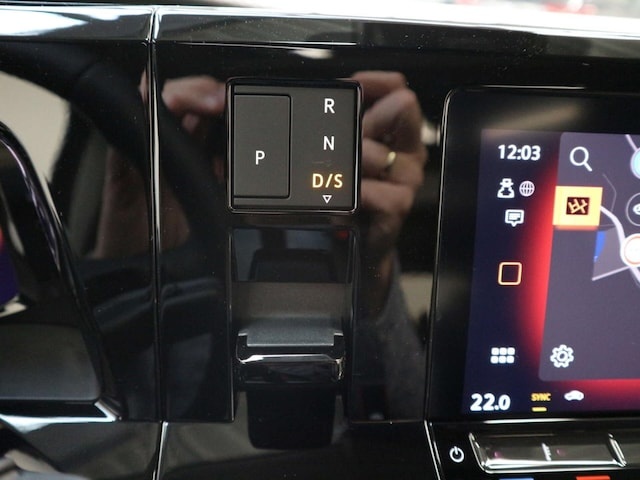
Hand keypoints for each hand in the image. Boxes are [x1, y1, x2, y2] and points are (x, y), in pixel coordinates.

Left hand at [353, 71, 427, 312]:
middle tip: (342, 143)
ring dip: (346, 164)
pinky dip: (350, 193)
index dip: (375, 83)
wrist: (355, 243)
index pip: (398, 91)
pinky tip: (342, 200)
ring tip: (335, 180)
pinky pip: (369, 189)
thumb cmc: (349, 194)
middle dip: (362, 120)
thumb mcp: (342, 154)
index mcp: (399, 134)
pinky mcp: (397, 206)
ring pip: (374, 151)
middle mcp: (409, 153)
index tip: (351, 84)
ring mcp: (407, 179)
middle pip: (398, 109)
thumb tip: (322, 98)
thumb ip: (337, 124)